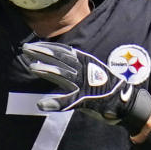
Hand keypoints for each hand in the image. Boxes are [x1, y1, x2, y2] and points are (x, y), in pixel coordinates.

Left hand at [17, 40, 150, 134]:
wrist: (125, 101)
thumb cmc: (105, 88)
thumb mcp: (90, 73)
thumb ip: (75, 68)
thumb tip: (59, 63)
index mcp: (85, 63)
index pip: (63, 51)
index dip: (46, 47)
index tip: (32, 45)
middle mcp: (84, 71)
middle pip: (59, 59)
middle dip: (42, 52)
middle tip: (25, 48)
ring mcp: (85, 85)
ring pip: (63, 75)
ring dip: (47, 70)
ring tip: (32, 67)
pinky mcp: (86, 100)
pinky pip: (68, 102)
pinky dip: (55, 104)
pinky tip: (41, 104)